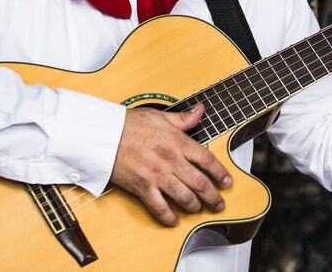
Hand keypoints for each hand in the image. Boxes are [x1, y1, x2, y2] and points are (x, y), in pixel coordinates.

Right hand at [109, 103, 231, 226]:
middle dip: (213, 197)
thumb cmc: (130, 124)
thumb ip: (183, 118)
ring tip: (199, 209)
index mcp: (177, 141)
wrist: (104, 134)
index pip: (207, 160)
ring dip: (195, 206)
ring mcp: (157, 175)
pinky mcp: (142, 187)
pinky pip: (160, 207)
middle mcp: (171, 160)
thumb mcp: (160, 116)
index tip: (227, 182)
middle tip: (219, 204)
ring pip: (185, 197)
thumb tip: (200, 111)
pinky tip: (174, 220)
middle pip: (200, 183)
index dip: (220, 173)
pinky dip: (169, 217)